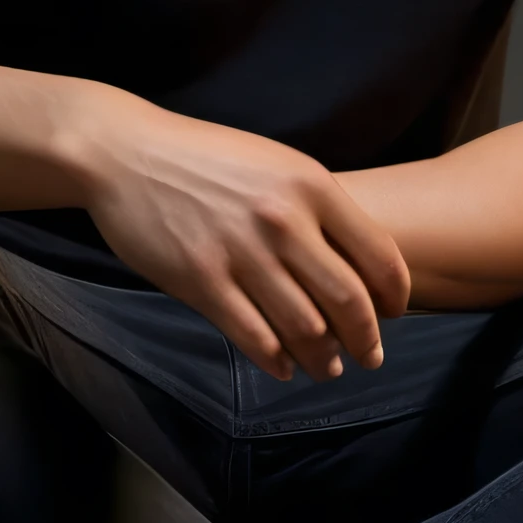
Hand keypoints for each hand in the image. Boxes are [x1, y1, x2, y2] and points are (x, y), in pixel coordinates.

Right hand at [73, 88, 410, 380]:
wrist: (127, 153)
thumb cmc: (206, 159)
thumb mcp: (276, 163)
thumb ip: (318, 206)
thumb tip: (359, 262)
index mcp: (311, 185)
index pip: (379, 254)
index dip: (395, 295)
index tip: (395, 314)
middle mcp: (283, 220)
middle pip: (349, 301)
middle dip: (367, 339)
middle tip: (370, 356)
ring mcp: (241, 253)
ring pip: (305, 328)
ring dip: (323, 359)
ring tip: (327, 368)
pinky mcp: (201, 280)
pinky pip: (254, 338)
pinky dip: (276, 361)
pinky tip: (282, 367)